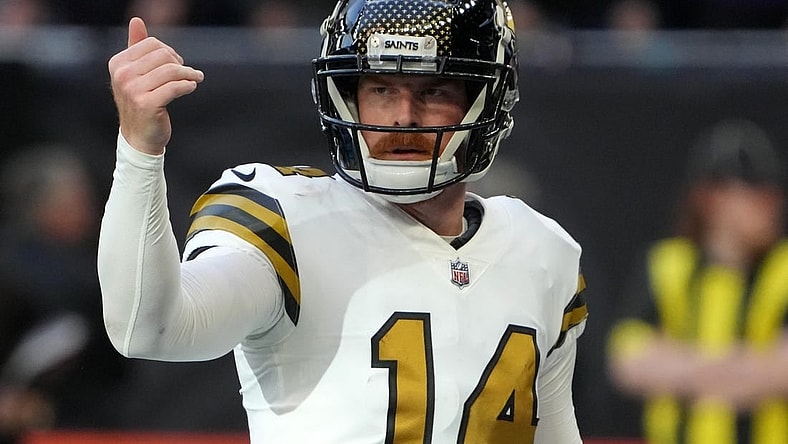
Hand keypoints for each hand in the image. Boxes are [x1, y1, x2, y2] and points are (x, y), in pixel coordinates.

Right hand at [108, 17, 203, 154]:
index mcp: (118, 64)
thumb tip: (137, 21)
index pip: (152, 44)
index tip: (177, 64)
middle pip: (163, 55)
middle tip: (187, 73)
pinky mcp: (147, 104)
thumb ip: (136, 47)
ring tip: (194, 79)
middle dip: (180, 63)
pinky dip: (188, 85)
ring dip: (189, 74)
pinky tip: (191, 87)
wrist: (139, 138)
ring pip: (171, 70)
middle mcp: (122, 75)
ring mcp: (133, 90)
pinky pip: (176, 87)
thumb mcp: (135, 74)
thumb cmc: (140, 103)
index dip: (169, 52)